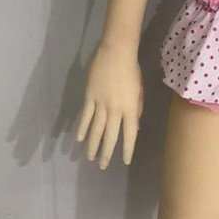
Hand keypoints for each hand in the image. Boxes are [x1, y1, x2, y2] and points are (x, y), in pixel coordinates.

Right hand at [75, 43, 143, 168]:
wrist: (116, 53)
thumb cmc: (132, 71)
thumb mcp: (139, 91)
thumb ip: (136, 110)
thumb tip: (136, 127)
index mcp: (130, 108)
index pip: (129, 134)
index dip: (127, 149)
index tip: (124, 161)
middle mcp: (115, 109)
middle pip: (110, 135)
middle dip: (106, 152)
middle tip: (102, 166)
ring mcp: (100, 104)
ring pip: (95, 129)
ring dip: (92, 144)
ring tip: (89, 157)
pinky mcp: (89, 97)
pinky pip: (85, 116)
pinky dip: (82, 128)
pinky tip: (79, 138)